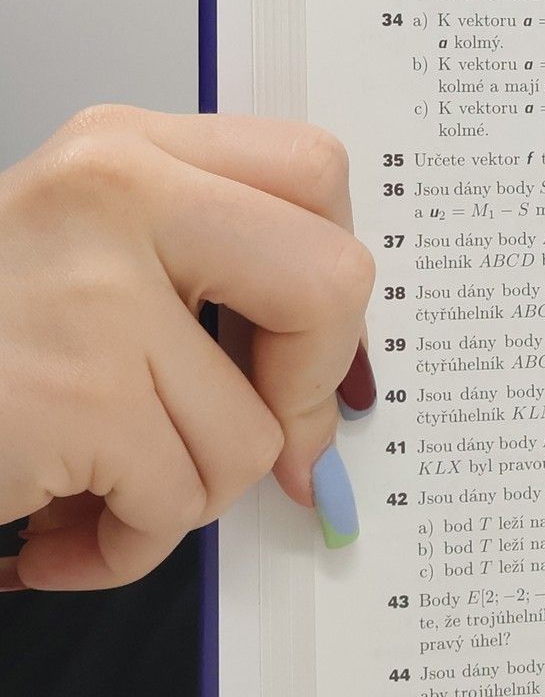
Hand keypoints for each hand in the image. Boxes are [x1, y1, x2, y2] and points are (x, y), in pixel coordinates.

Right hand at [0, 105, 374, 590]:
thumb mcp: (81, 270)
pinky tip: (57, 524)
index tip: (309, 350)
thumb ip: (203, 291)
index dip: (333, 282)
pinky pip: (181, 502)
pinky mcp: (70, 395)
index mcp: (122, 151)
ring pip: (255, 429)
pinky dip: (127, 545)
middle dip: (308, 388)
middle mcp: (109, 193)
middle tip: (267, 439)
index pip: (315, 171)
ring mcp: (88, 292)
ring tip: (95, 484)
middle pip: (333, 279)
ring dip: (183, 494)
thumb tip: (335, 392)